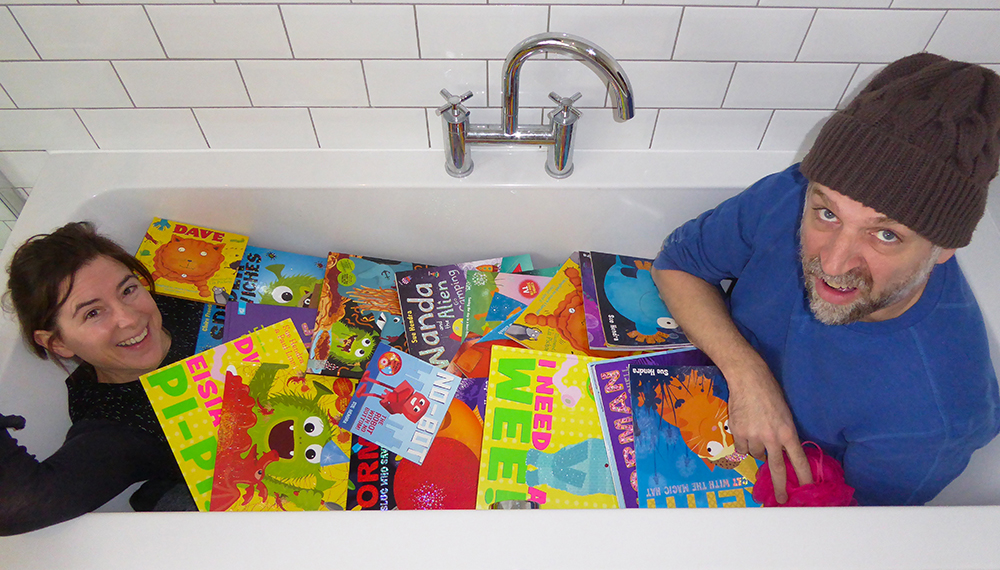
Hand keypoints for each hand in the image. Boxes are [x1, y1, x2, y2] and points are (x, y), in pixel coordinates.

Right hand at [726, 363, 812, 503]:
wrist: (748, 379)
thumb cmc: (770, 392)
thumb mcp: (784, 414)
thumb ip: (783, 434)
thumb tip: (781, 452)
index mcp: (787, 431)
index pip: (798, 459)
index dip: (804, 476)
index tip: (807, 488)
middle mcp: (771, 437)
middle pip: (776, 468)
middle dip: (779, 486)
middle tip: (780, 498)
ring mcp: (753, 436)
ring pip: (756, 455)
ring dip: (757, 449)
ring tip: (756, 431)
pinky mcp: (738, 433)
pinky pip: (742, 448)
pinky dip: (744, 443)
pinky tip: (745, 428)